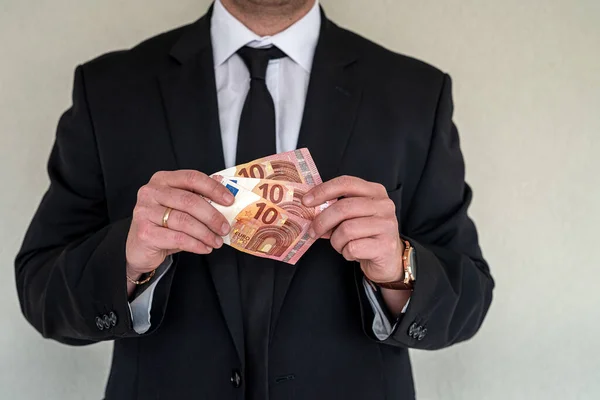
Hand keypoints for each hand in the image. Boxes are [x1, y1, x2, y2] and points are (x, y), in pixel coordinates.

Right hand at [125, 170, 233, 289]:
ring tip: (217, 241)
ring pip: (184, 221)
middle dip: (212, 216)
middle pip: (190, 201)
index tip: (230, 201)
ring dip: (206, 233)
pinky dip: (196, 244)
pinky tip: (205, 248)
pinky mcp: (145, 232)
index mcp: (162, 179)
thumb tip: (227, 199)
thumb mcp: (179, 208)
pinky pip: (178, 238)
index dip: (213, 188)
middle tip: (225, 228)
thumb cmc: (163, 224)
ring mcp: (145, 211)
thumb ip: (198, 199)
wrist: (139, 247)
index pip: (192, 178)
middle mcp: (151, 192)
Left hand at [303, 176, 404, 283]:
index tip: (306, 201)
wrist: (388, 259)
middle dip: (322, 221)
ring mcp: (387, 225)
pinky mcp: (385, 245)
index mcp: (375, 191)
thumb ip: (336, 208)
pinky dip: (346, 253)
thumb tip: (309, 208)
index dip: (323, 191)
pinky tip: (352, 253)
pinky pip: (353, 247)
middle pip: (343, 208)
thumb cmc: (366, 234)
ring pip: (346, 230)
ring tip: (340, 244)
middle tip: (313, 231)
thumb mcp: (353, 216)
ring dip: (336, 241)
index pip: (346, 183)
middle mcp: (384, 205)